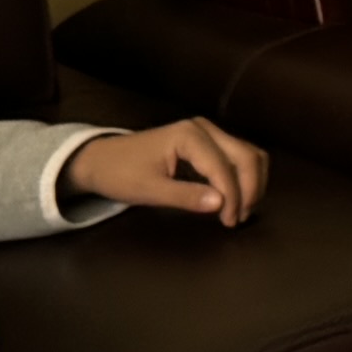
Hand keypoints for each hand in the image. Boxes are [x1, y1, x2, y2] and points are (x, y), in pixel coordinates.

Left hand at [70, 120, 265, 225]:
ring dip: (252, 183)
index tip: (229, 223)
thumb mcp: (149, 190)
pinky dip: (244, 177)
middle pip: (247, 156)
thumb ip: (185, 196)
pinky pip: (239, 156)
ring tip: (241, 210)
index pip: (224, 167)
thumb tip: (222, 205)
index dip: (232, 197)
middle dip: (250, 190)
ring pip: (249, 154)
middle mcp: (205, 129)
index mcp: (190, 136)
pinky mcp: (208, 142)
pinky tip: (236, 197)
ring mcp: (208, 132)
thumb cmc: (120, 174)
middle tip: (239, 219)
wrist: (100, 159)